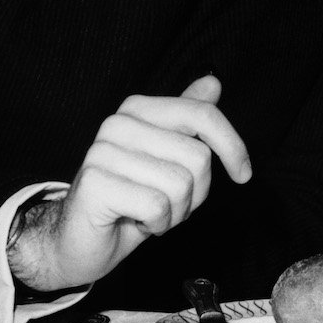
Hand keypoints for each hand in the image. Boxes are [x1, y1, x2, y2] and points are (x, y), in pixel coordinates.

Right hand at [8, 75, 250, 291]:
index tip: (244, 174)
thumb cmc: (131, 198)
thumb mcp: (168, 158)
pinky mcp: (95, 183)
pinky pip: (157, 205)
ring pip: (181, 184)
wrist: (79, 240)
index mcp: (139, 109)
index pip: (203, 114)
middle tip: (168, 204)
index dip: (232, 145)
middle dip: (195, 193)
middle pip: (198, 157)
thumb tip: (213, 82)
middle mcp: (119, 122)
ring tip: (151, 213)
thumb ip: (188, 119)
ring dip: (176, 212)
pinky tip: (135, 222)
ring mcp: (103, 151)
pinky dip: (156, 224)